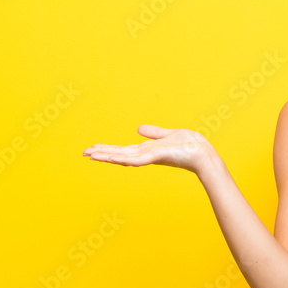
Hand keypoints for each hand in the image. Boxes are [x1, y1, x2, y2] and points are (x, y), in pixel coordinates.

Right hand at [82, 125, 213, 173]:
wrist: (203, 153)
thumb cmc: (190, 145)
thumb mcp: (169, 134)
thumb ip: (154, 133)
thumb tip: (139, 129)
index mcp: (148, 149)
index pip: (124, 149)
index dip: (109, 149)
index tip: (94, 149)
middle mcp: (146, 154)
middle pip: (119, 154)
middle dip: (102, 153)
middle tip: (84, 153)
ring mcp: (150, 157)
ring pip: (123, 157)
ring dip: (106, 156)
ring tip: (89, 155)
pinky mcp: (155, 157)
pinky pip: (134, 158)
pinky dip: (120, 158)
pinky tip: (108, 158)